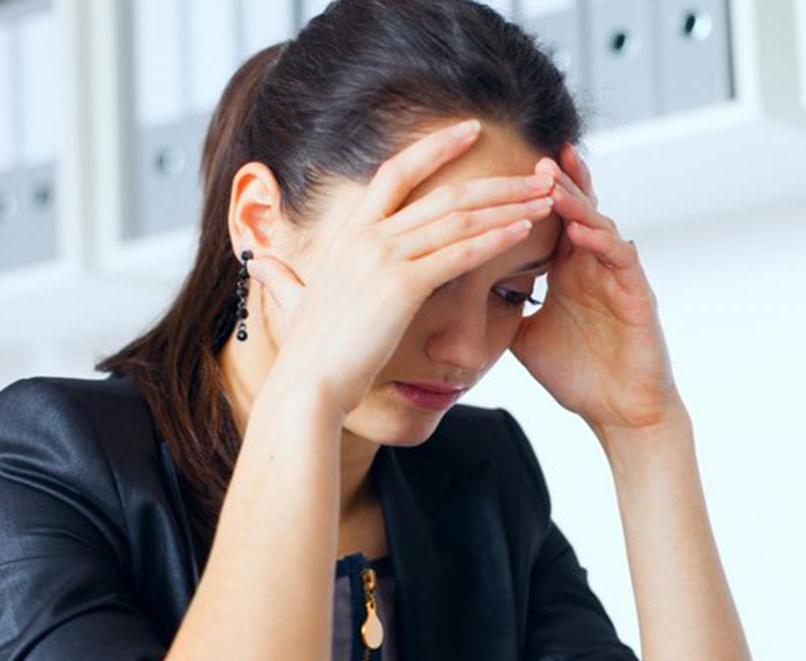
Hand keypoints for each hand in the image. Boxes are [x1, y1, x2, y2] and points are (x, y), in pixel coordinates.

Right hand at [243, 119, 556, 417]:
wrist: (306, 386)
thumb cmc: (308, 354)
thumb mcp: (292, 303)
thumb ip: (282, 277)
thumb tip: (260, 262)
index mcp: (349, 234)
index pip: (396, 172)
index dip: (435, 148)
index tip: (470, 130)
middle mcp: (367, 236)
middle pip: (443, 192)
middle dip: (496, 181)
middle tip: (535, 173)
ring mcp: (384, 257)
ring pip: (458, 217)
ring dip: (508, 205)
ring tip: (545, 198)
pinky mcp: (402, 285)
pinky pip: (459, 253)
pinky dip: (495, 239)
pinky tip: (525, 230)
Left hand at [509, 143, 681, 432]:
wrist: (619, 414)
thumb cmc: (580, 377)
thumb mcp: (526, 338)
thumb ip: (500, 310)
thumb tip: (452, 299)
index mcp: (568, 271)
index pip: (548, 221)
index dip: (529, 196)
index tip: (501, 170)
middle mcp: (593, 266)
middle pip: (575, 210)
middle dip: (555, 182)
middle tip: (532, 156)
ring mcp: (617, 277)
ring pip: (597, 224)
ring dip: (575, 201)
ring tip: (551, 180)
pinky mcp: (637, 295)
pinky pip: (620, 257)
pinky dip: (600, 240)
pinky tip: (579, 229)